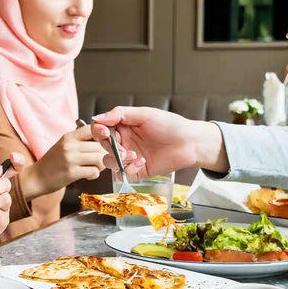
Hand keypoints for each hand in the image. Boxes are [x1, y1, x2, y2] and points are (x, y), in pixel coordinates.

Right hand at [22, 125, 106, 197]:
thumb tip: (103, 139)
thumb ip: (80, 141)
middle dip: (103, 154)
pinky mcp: (71, 173)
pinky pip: (94, 171)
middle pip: (100, 146)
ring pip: (99, 158)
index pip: (92, 128)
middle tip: (98, 160)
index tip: (103, 143)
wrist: (36, 178)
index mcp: (68, 137)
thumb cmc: (52, 162)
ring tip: (93, 168)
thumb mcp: (64, 145)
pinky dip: (94, 175)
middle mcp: (69, 146)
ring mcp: (70, 159)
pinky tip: (87, 175)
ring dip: (100, 165)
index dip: (102, 136)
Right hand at [92, 106, 226, 175]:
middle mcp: (125, 141)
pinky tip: (141, 162)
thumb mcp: (144, 114)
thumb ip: (120, 114)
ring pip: (110, 162)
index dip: (99, 130)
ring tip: (133, 156)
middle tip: (124, 147)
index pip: (102, 128)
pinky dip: (128, 169)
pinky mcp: (138, 170)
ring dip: (117, 159)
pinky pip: (123, 174)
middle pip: (104, 146)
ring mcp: (130, 157)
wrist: (189, 143)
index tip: (104, 132)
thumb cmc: (171, 125)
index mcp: (124, 126)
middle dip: (110, 146)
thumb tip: (98, 118)